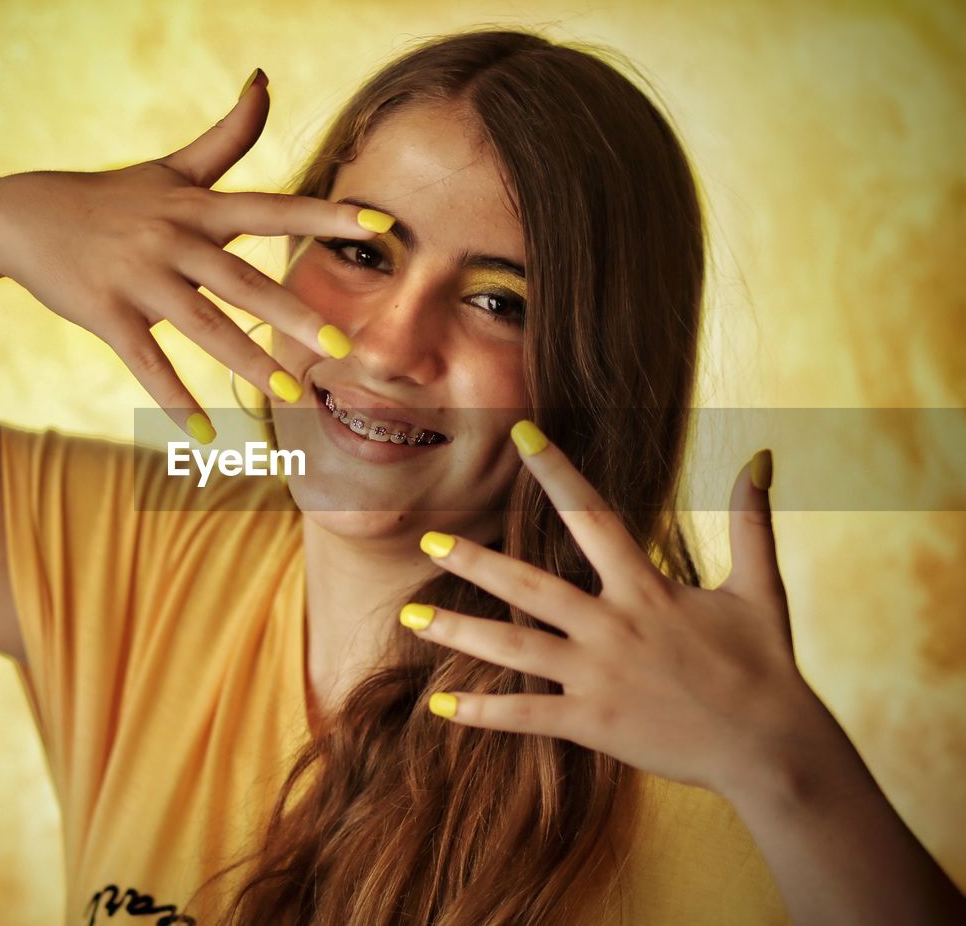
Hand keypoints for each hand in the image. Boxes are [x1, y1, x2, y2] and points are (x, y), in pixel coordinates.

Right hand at [0, 69, 388, 441]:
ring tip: (292, 396)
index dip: (327, 217)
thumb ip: (225, 137)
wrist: (21, 218)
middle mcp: (173, 240)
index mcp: (196, 208)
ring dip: (247, 364)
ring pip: (202, 326)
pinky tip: (205, 435)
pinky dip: (173, 400)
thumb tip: (264, 81)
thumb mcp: (170, 168)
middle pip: (242, 280)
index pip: (274, 209)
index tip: (382, 229)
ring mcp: (138, 279)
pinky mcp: (106, 314)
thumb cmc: (110, 196)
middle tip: (343, 346)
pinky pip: (147, 363)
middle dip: (294, 314)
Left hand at [404, 423, 835, 797]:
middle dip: (474, 563)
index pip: (592, 516)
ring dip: (457, 633)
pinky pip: (527, 716)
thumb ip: (753, 520)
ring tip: (408, 619)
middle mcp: (613, 627)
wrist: (774, 750)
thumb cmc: (767, 666)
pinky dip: (482, 713)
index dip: (556, 471)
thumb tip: (766, 456)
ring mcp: (597, 677)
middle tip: (426, 543)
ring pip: (513, 649)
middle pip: (529, 586)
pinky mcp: (593, 724)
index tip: (521, 433)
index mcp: (647, 589)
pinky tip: (441, 708)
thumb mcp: (762, 587)